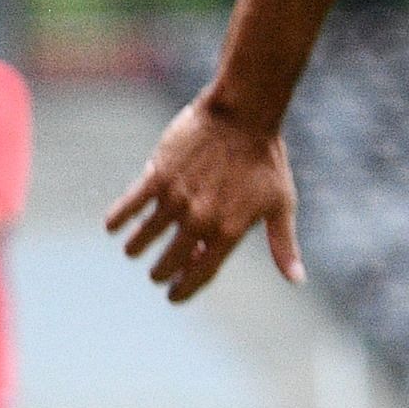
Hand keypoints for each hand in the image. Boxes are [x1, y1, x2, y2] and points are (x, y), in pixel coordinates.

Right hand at [103, 88, 304, 301]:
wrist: (243, 113)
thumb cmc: (266, 160)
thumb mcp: (281, 204)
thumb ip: (283, 245)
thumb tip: (297, 280)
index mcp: (228, 232)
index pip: (199, 274)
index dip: (183, 290)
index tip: (173, 295)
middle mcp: (199, 220)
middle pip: (169, 261)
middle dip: (160, 272)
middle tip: (157, 274)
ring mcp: (176, 198)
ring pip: (145, 236)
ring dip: (137, 248)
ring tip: (133, 252)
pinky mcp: (158, 175)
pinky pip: (130, 204)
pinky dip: (118, 218)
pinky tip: (112, 227)